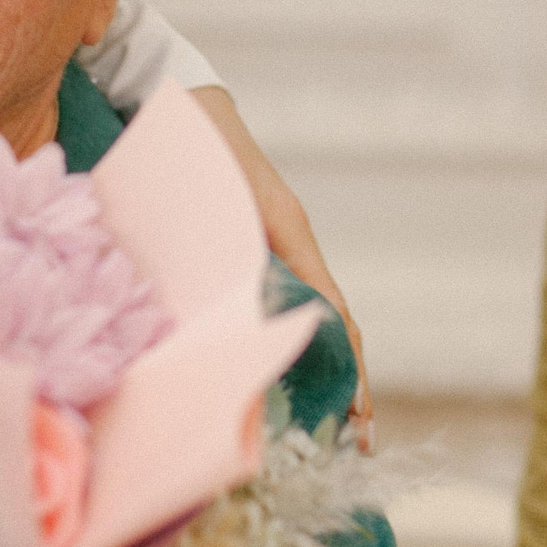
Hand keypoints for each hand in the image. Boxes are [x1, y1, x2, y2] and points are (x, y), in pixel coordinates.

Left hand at [191, 85, 372, 450]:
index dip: (350, 368)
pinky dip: (287, 340)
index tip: (358, 416)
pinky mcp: (257, 249)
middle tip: (351, 439)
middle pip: (332, 325)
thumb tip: (258, 322)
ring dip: (318, 367)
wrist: (188, 107)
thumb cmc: (202, 150)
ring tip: (325, 423)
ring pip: (308, 317)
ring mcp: (279, 248)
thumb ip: (239, 257)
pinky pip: (283, 302)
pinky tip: (275, 374)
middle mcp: (294, 246)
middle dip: (345, 382)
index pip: (335, 316)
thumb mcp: (223, 205)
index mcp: (293, 237)